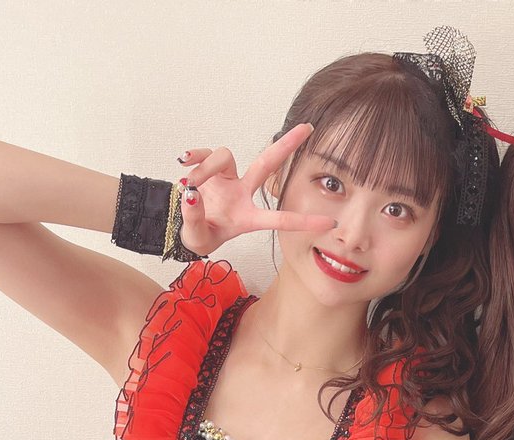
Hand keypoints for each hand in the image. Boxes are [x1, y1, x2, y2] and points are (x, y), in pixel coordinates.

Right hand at [176, 124, 335, 255]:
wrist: (185, 227)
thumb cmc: (201, 235)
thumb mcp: (197, 238)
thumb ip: (194, 219)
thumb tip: (191, 192)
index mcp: (248, 218)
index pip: (280, 220)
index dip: (304, 221)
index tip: (330, 222)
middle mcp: (243, 194)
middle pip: (268, 163)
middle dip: (287, 145)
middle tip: (309, 127)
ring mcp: (229, 179)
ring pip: (225, 156)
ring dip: (206, 167)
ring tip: (191, 185)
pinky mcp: (211, 169)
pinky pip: (205, 153)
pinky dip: (194, 156)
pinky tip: (183, 163)